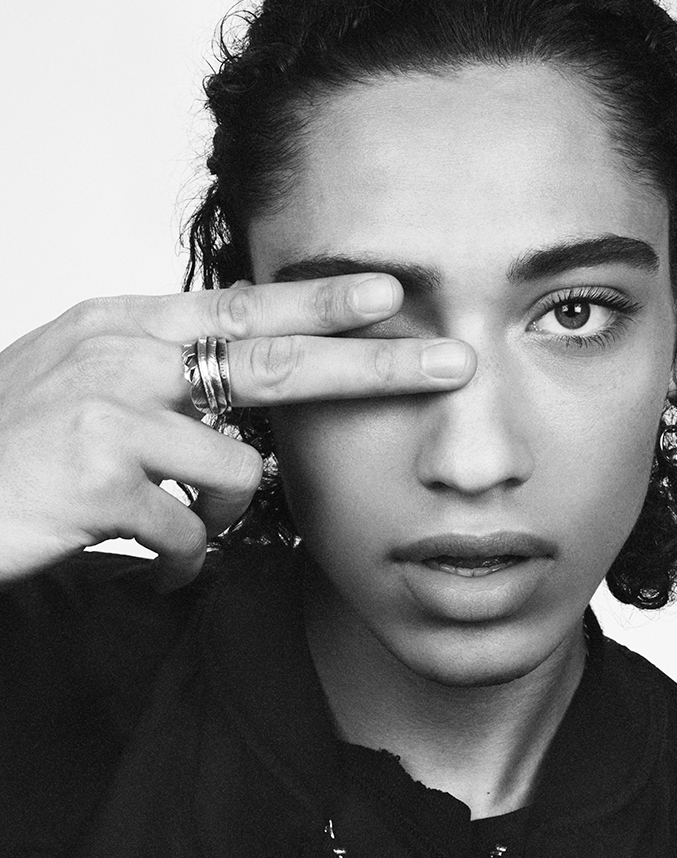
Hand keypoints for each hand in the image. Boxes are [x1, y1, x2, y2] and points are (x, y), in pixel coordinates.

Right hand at [0, 276, 474, 586]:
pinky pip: (188, 531)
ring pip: (234, 471)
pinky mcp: (97, 473)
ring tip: (167, 531)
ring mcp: (108, 408)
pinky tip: (144, 562)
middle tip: (452, 361)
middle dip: (373, 364)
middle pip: (273, 361)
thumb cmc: (10, 452)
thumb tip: (244, 419)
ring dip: (216, 516)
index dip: (321, 302)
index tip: (392, 294)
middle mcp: (121, 351)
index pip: (242, 308)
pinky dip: (180, 561)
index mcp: (124, 324)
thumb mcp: (81, 388)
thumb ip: (161, 383)